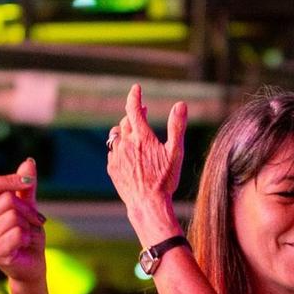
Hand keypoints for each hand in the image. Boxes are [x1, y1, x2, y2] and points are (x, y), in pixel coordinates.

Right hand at [0, 158, 47, 283]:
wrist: (30, 266)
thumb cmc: (27, 236)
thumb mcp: (28, 208)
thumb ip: (26, 187)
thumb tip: (29, 161)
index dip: (11, 180)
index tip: (29, 183)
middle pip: (7, 200)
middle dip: (28, 210)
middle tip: (35, 221)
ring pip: (13, 217)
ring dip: (29, 226)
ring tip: (27, 235)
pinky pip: (17, 234)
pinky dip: (27, 238)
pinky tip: (23, 245)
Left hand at [105, 84, 186, 238]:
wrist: (147, 204)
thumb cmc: (165, 180)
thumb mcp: (176, 152)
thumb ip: (177, 126)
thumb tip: (181, 104)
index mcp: (142, 136)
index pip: (133, 108)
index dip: (135, 96)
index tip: (136, 89)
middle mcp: (126, 143)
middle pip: (125, 121)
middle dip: (133, 115)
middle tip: (141, 113)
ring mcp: (117, 155)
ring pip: (116, 135)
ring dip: (124, 130)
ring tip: (132, 133)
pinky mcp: (112, 168)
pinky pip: (113, 152)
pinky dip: (120, 148)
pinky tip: (127, 153)